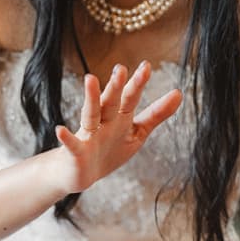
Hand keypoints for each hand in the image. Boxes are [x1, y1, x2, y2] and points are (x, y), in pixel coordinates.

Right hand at [53, 62, 182, 193]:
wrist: (80, 174)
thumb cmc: (109, 150)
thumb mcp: (137, 132)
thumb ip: (156, 114)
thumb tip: (179, 92)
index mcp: (119, 117)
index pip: (130, 98)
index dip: (138, 84)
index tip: (146, 66)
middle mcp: (104, 122)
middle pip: (110, 102)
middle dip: (116, 86)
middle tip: (121, 69)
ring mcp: (88, 135)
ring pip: (90, 114)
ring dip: (91, 98)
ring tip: (90, 79)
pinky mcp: (76, 152)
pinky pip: (71, 144)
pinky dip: (66, 138)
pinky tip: (60, 130)